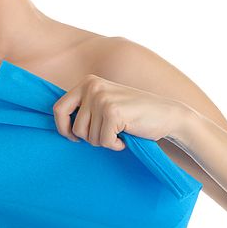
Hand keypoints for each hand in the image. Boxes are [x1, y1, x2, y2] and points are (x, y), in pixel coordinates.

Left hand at [52, 74, 188, 149]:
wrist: (167, 114)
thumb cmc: (134, 114)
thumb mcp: (104, 102)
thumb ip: (84, 108)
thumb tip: (59, 126)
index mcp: (87, 82)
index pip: (58, 109)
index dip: (63, 128)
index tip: (73, 138)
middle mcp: (92, 86)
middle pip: (75, 128)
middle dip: (89, 138)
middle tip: (106, 135)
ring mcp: (102, 98)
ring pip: (89, 137)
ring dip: (105, 141)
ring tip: (120, 132)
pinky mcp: (113, 112)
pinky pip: (104, 141)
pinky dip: (116, 145)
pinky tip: (126, 137)